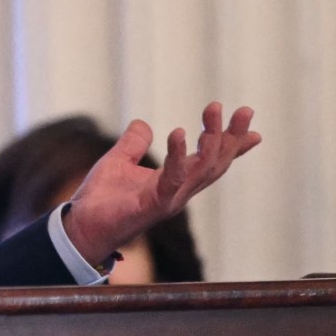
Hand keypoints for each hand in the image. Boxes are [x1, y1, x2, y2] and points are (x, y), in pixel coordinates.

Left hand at [62, 102, 260, 266]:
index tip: (253, 128)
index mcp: (174, 181)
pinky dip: (178, 156)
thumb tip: (142, 124)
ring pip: (202, 169)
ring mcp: (169, 200)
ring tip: (214, 112)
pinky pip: (172, 179)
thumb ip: (133, 143)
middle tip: (244, 110)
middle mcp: (179, 191)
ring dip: (212, 140)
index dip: (232, 146)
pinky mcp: (153, 206)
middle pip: (215, 163)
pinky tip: (178, 133)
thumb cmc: (101, 199)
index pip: (210, 161)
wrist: (81, 225)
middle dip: (232, 137)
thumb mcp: (119, 161)